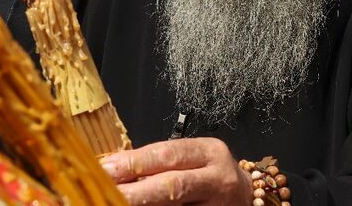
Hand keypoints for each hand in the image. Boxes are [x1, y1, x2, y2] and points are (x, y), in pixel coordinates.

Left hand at [101, 138, 252, 204]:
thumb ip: (159, 162)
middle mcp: (218, 178)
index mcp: (209, 152)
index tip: (105, 169)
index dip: (134, 162)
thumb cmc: (208, 175)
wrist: (246, 198)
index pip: (167, 154)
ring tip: (118, 204)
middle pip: (172, 184)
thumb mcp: (191, 160)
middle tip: (106, 192)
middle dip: (136, 191)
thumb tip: (114, 169)